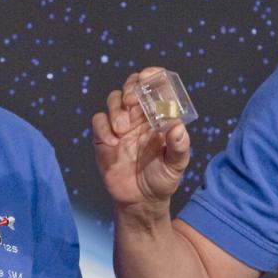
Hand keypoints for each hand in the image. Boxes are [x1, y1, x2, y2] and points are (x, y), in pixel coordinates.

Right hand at [91, 68, 190, 209]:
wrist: (141, 201)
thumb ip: (179, 146)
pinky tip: (113, 143)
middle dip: (130, 87)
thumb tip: (178, 126)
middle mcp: (139, 116)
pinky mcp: (103, 137)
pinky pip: (98, 121)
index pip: (155, 87)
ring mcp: (120, 125)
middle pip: (131, 86)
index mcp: (158, 117)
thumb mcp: (176, 165)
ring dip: (117, 109)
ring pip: (113, 100)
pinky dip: (103, 127)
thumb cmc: (162, 179)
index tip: (149, 76)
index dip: (152, 76)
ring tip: (122, 130)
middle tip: (131, 100)